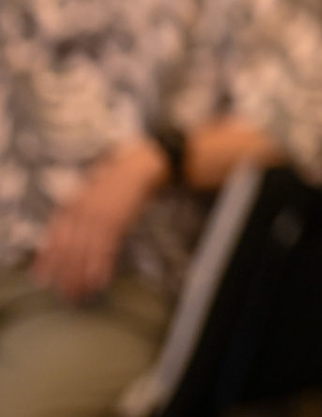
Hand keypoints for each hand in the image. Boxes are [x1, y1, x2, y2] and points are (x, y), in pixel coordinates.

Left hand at [33, 137, 169, 301]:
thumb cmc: (115, 180)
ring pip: (85, 253)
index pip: (54, 239)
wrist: (139, 166)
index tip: (42, 280)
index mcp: (71, 206)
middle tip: (65, 294)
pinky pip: (106, 249)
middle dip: (65, 274)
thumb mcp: (88, 193)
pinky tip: (99, 281)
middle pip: (68, 250)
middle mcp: (80, 213)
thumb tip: (62, 235)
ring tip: (80, 294)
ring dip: (81, 276)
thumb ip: (76, 212)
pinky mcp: (117, 221)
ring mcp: (98, 217)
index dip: (47, 260)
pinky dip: (101, 266)